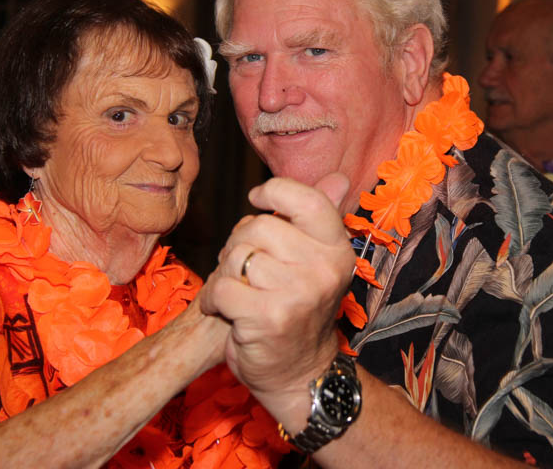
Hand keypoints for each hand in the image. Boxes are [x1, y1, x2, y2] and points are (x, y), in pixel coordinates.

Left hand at [200, 174, 355, 411]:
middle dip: (238, 243)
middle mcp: (324, 269)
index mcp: (338, 250)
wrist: (299, 374)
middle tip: (244, 267)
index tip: (256, 199)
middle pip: (258, 226)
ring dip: (224, 273)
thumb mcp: (316, 263)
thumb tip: (339, 178)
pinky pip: (221, 287)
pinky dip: (214, 298)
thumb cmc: (299, 310)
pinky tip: (224, 309)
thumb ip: (320, 219)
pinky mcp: (267, 318)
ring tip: (237, 289)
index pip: (307, 199)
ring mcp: (297, 294)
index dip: (274, 191)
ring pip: (235, 256)